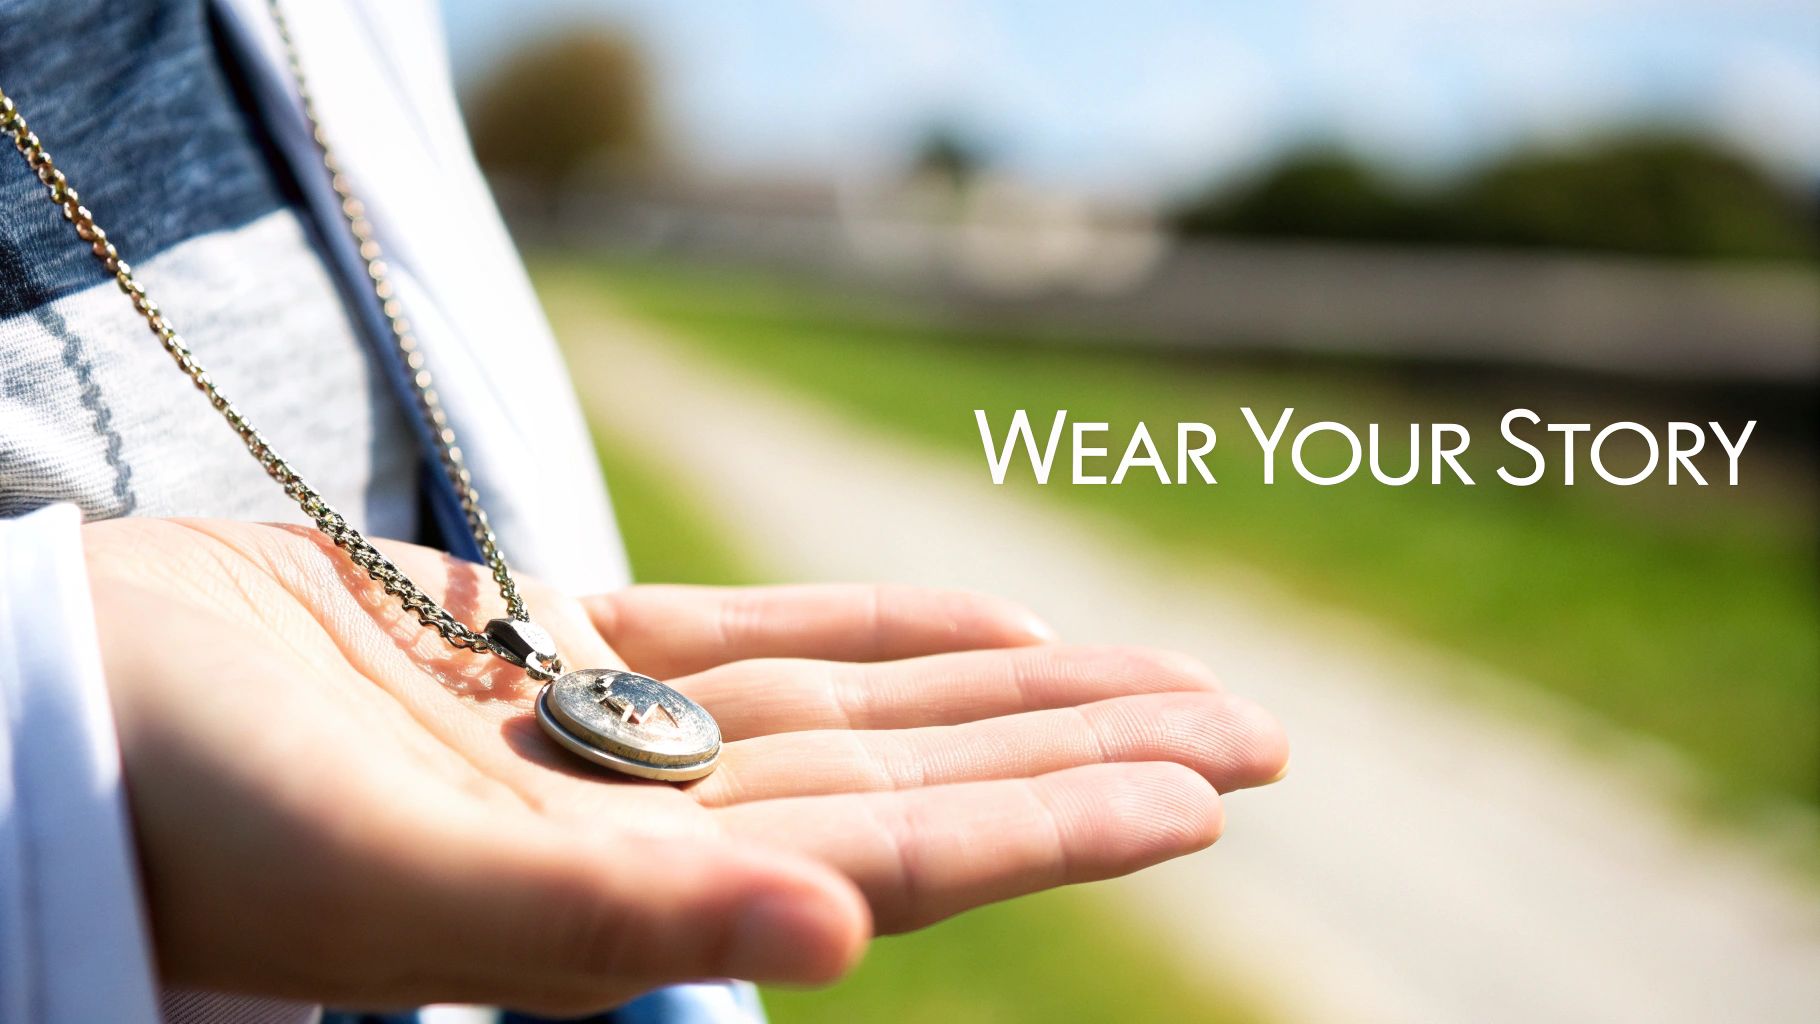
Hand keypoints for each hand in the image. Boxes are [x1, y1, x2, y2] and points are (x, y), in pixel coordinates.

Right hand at [87, 517, 1286, 1013]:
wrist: (46, 720)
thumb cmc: (177, 808)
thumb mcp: (386, 877)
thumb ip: (605, 924)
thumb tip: (837, 938)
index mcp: (629, 907)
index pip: (896, 858)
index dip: (1057, 822)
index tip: (1211, 785)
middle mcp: (641, 833)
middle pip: (914, 786)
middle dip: (1084, 757)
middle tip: (1258, 733)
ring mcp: (603, 745)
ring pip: (854, 712)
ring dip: (1006, 689)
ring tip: (1162, 677)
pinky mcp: (544, 661)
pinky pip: (742, 641)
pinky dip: (864, 627)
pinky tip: (982, 621)